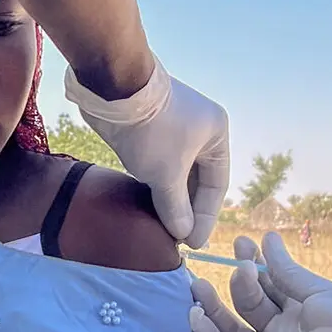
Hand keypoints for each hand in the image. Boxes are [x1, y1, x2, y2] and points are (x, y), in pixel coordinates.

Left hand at [65, 57, 228, 248]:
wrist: (114, 87)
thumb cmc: (151, 130)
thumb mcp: (166, 175)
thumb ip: (175, 207)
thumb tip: (182, 233)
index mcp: (216, 134)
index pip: (217, 185)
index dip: (206, 217)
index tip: (193, 244)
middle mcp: (200, 129)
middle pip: (198, 179)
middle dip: (188, 208)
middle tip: (178, 238)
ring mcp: (175, 127)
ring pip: (177, 171)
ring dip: (170, 198)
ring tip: (163, 227)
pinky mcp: (151, 128)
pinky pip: (159, 163)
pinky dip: (156, 183)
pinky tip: (149, 204)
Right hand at [190, 232, 331, 331]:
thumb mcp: (317, 291)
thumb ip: (286, 270)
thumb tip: (267, 237)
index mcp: (297, 307)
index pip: (267, 282)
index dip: (253, 263)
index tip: (242, 243)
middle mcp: (279, 328)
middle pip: (249, 303)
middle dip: (239, 281)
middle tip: (237, 265)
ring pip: (232, 329)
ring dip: (214, 309)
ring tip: (199, 286)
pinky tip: (197, 318)